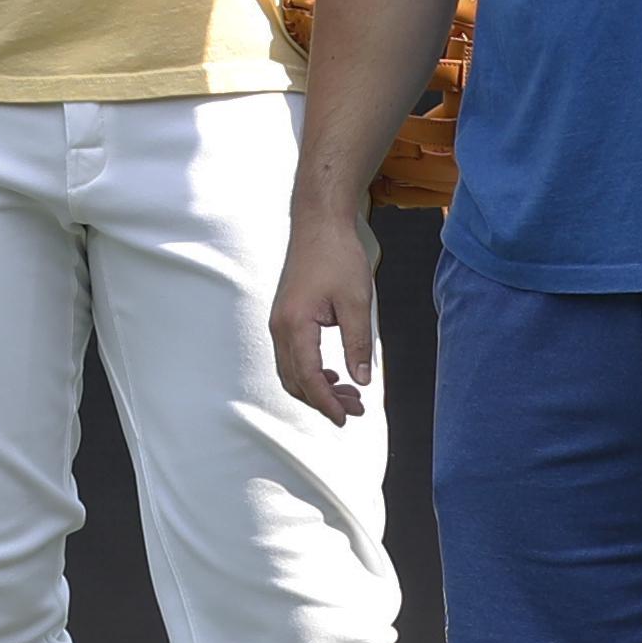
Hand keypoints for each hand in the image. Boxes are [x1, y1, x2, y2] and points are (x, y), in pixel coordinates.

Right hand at [269, 215, 376, 425]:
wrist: (318, 223)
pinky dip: (310, 372)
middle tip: (356, 409)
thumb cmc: (336, 255)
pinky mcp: (285, 316)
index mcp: (295, 325)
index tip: (345, 419)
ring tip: (349, 394)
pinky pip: (291, 356)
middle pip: (295, 381)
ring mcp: (279, 321)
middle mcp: (280, 327)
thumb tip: (362, 380)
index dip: (327, 404)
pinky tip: (334, 373)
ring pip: (291, 371)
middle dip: (323, 401)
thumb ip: (358, 344)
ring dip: (317, 388)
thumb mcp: (356, 302)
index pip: (309, 378)